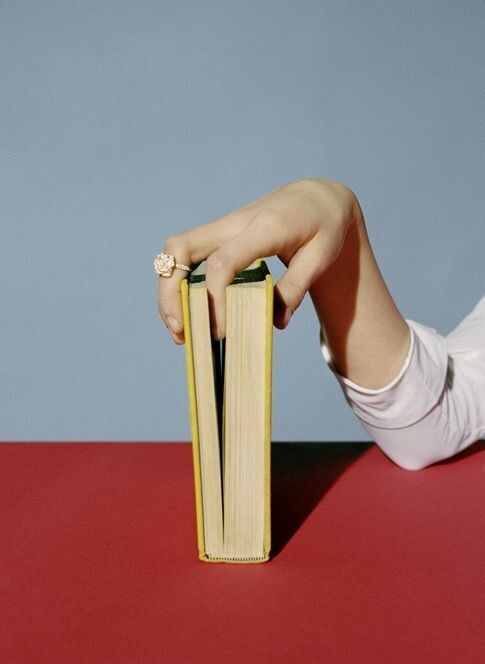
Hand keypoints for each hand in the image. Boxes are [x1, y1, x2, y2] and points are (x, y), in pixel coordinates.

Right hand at [157, 178, 358, 343]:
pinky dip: (177, 284)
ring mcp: (221, 228)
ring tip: (179, 329)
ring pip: (175, 251)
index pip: (222, 262)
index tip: (219, 331)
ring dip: (168, 290)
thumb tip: (275, 322)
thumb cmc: (322, 226)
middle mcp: (234, 223)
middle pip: (181, 248)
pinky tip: (188, 313)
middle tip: (181, 331)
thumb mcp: (321, 257)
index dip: (213, 299)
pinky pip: (184, 256)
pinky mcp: (217, 236)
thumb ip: (296, 287)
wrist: (315, 197)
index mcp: (264, 227)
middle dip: (171, 292)